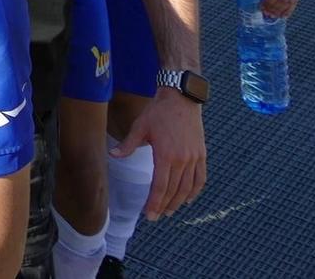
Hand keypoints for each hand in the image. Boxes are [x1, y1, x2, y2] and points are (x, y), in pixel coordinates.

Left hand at [114, 89, 206, 219]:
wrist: (181, 98)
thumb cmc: (158, 112)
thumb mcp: (140, 127)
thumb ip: (128, 145)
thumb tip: (113, 156)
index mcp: (165, 154)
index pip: (160, 186)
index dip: (155, 203)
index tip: (149, 215)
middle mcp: (182, 159)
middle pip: (174, 190)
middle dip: (164, 206)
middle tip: (156, 217)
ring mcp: (194, 158)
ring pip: (188, 187)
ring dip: (179, 202)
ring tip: (170, 211)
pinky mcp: (201, 154)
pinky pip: (200, 178)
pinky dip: (195, 191)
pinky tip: (188, 198)